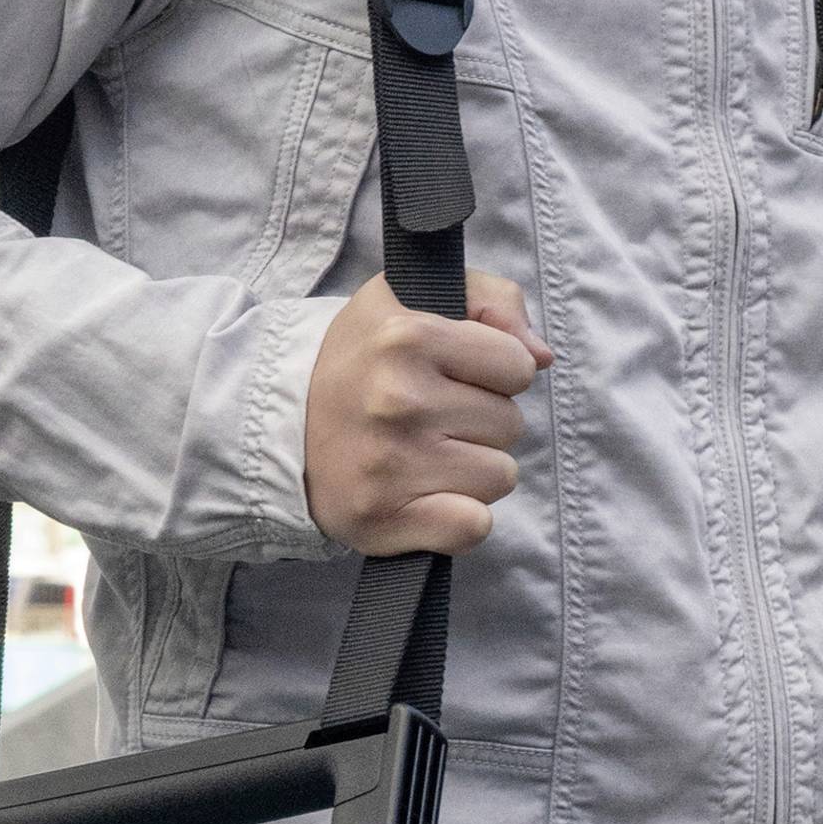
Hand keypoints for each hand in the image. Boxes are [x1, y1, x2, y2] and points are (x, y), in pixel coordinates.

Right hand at [304, 271, 551, 555]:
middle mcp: (398, 400)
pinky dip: (460, 520)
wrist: (281, 426)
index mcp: (408, 337)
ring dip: (472, 470)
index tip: (453, 377)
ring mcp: (390, 465)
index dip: (493, 373)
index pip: (517, 367)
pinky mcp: (382, 519)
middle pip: (510, 425)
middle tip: (429, 419)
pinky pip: (474, 526)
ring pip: (500, 477)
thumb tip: (541, 357)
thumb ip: (493, 300)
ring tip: (424, 456)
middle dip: (480, 422)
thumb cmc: (362, 360)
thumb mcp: (414, 297)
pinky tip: (427, 499)